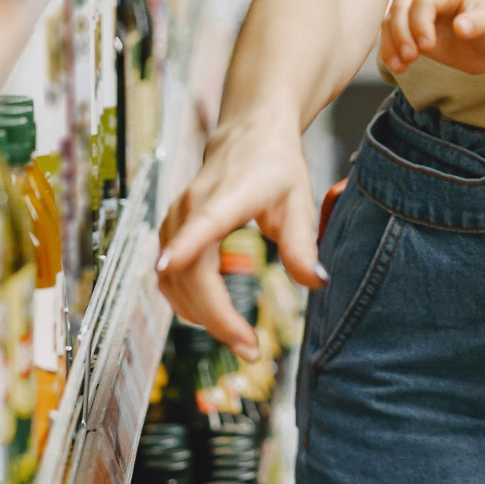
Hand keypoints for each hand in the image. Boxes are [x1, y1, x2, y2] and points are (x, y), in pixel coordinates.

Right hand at [156, 120, 325, 360]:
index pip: (201, 221)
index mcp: (228, 195)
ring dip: (201, 316)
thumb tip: (316, 282)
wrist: (248, 133)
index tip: (167, 265)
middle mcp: (193, 206)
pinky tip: (216, 318)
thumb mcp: (299, 201)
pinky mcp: (170, 230)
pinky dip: (189, 303)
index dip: (183, 244)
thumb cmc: (275, 165)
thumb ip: (302, 244)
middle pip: (188, 269)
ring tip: (240, 339)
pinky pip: (169, 276)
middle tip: (251, 349)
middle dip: (216, 317)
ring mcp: (176, 218)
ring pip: (173, 279)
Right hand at [378, 0, 484, 75]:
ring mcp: (418, 13)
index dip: (420, 21)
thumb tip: (461, 26)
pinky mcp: (412, 31)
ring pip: (391, 21)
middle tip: (411, 57)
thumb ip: (480, 24)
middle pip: (402, 7)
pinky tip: (398, 68)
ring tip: (400, 66)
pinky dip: (390, 51)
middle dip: (401, 32)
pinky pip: (392, 37)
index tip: (426, 47)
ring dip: (390, 43)